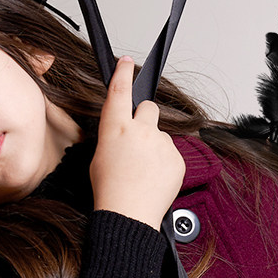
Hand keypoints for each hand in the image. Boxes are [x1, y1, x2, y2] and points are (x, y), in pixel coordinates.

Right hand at [90, 57, 184, 229]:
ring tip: (144, 171)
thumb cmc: (110, 190)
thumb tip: (126, 134)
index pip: (120, 91)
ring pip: (160, 134)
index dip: (123, 73)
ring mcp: (161, 143)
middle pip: (148, 107)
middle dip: (144, 117)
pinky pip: (171, 152)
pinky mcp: (177, 158)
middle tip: (138, 139)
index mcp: (115, 128)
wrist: (129, 215)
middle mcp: (140, 131)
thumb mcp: (100, 157)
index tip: (127, 62)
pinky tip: (153, 178)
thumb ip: (115, 137)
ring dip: (154, 146)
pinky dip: (164, 162)